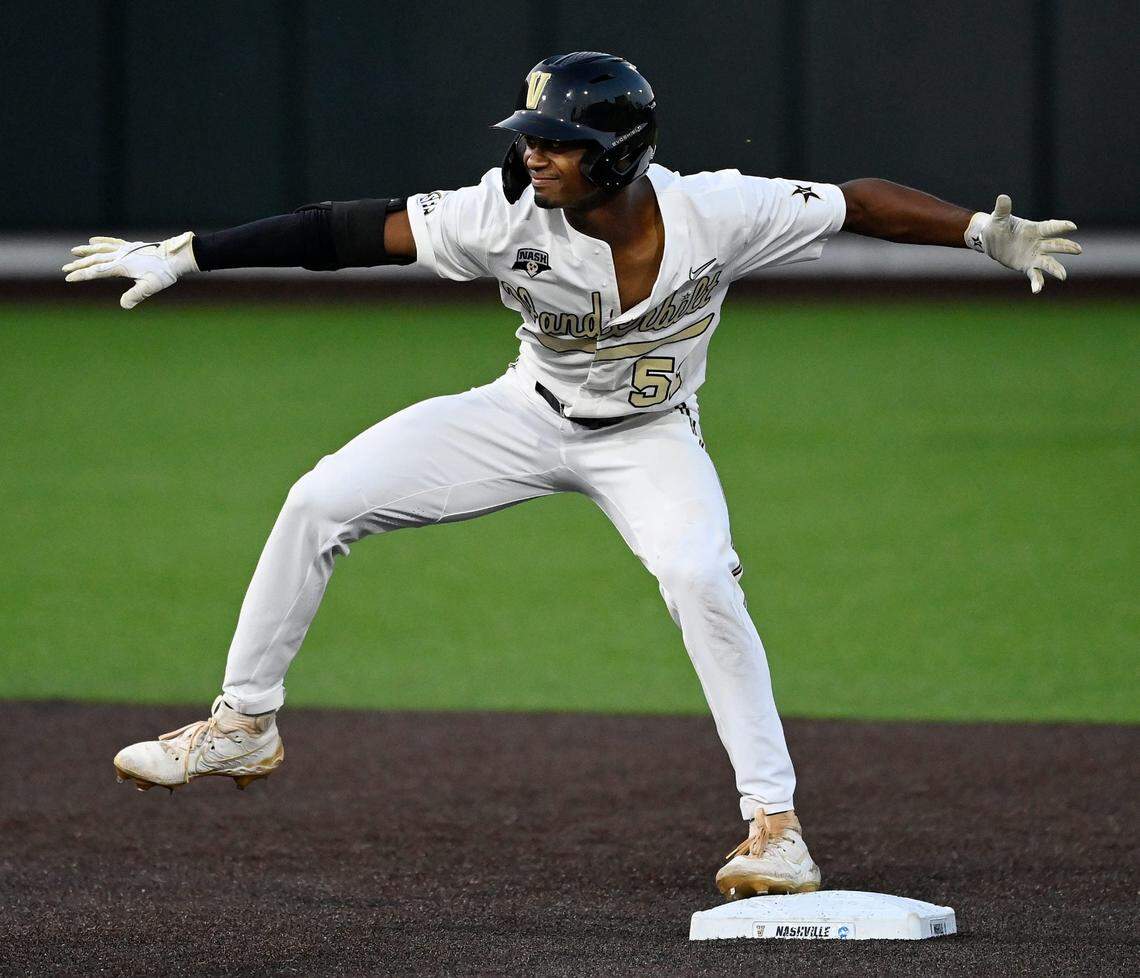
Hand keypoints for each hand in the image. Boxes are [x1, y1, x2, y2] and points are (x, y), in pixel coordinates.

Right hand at [62, 231, 197, 308]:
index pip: (97, 271)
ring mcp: (126, 249)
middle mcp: (121, 256)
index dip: (82, 275)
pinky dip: (102, 241)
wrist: (176, 256)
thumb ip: (136, 295)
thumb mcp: (150, 286)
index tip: (69, 278)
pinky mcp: (132, 246)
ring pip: (101, 249)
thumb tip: (123, 305)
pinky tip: (93, 241)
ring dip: (87, 251)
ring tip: (74, 251)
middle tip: (65, 268)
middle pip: (95, 260)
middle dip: (79, 265)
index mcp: (122, 266)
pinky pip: (113, 242)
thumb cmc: (164, 272)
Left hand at [965, 195, 1080, 293]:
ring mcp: (1034, 255)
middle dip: (1067, 247)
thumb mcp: (999, 218)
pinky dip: (1037, 282)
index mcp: (1034, 229)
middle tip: (1078, 250)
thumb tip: (1002, 197)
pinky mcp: (1027, 265)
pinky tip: (1037, 290)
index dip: (1061, 226)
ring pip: (1049, 262)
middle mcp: (1038, 242)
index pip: (1051, 227)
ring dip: (1056, 269)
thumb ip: (1003, 209)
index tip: (1073, 227)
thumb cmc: (997, 226)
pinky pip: (1035, 275)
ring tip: (1063, 276)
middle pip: (1056, 245)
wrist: (991, 239)